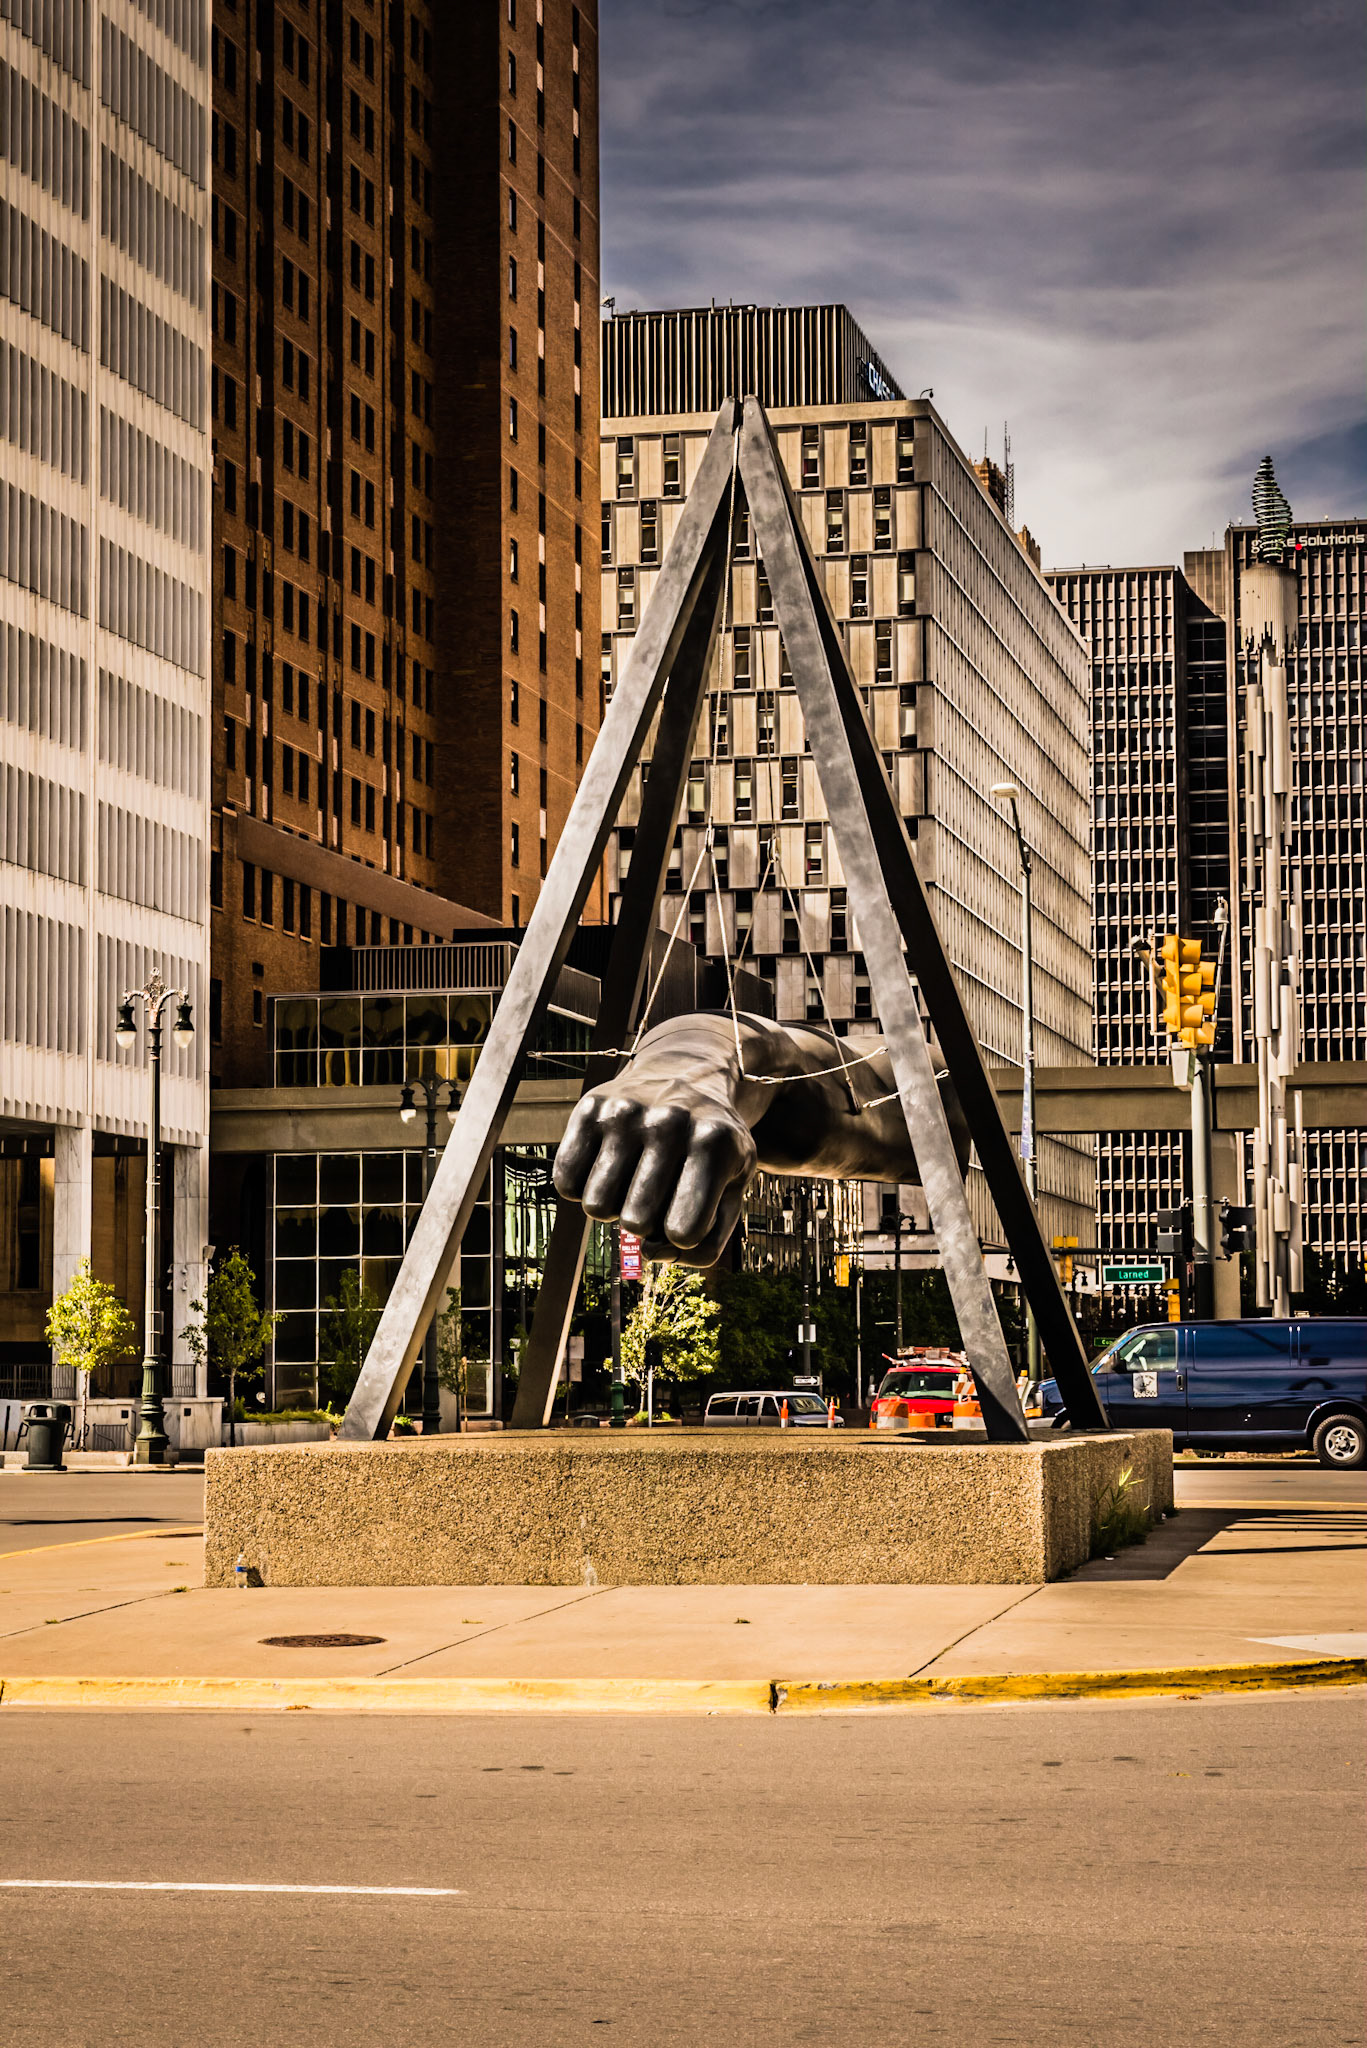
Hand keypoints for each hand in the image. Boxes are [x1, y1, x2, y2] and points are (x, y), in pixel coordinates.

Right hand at [553, 1071, 756, 1266]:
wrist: (686, 1073)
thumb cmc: (711, 1144)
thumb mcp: (733, 1186)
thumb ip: (709, 1242)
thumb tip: (654, 1253)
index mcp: (714, 1143)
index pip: (683, 1232)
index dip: (681, 1236)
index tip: (687, 1212)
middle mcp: (668, 1122)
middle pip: (636, 1222)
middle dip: (646, 1221)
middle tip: (658, 1190)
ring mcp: (625, 1112)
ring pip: (596, 1207)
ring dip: (613, 1206)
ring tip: (633, 1177)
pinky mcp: (589, 1108)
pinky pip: (565, 1182)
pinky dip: (581, 1188)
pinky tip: (606, 1166)